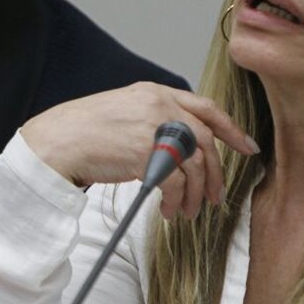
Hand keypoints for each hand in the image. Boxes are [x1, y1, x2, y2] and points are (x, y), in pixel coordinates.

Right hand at [19, 82, 257, 218]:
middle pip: (206, 140)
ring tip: (187, 211)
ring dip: (195, 193)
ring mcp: (154, 127)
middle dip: (215, 172)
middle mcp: (159, 105)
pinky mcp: (146, 153)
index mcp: (155, 92)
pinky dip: (177, 200)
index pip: (205, 107)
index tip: (246, 147)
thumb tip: (181, 147)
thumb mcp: (124, 111)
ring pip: (195, 164)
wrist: (58, 141)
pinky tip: (169, 210)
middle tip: (215, 196)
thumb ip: (154, 120)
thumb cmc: (85, 131)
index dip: (230, 129)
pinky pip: (176, 182)